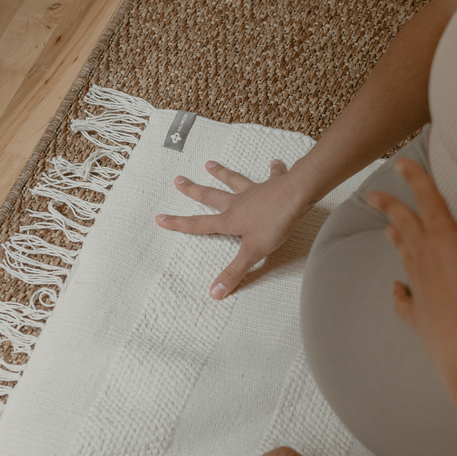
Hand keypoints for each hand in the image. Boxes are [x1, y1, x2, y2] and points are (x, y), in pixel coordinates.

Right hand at [155, 158, 315, 298]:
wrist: (297, 196)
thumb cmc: (275, 224)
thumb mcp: (253, 252)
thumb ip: (234, 272)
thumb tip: (214, 292)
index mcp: (230, 220)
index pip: (199, 224)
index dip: (178, 223)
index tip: (159, 218)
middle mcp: (238, 203)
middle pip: (211, 196)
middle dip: (193, 190)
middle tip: (178, 180)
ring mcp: (255, 191)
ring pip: (234, 180)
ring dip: (221, 173)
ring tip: (209, 164)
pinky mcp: (274, 185)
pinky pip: (273, 175)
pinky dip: (274, 170)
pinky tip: (274, 163)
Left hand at [366, 160, 456, 389]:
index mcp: (443, 242)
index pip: (428, 202)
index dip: (416, 179)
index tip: (400, 162)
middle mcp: (424, 262)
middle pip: (407, 228)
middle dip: (392, 207)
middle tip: (374, 195)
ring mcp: (419, 291)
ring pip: (404, 258)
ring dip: (396, 241)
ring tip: (387, 229)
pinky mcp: (420, 317)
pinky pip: (404, 301)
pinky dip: (398, 292)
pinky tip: (394, 289)